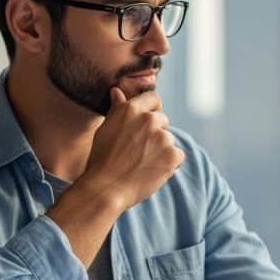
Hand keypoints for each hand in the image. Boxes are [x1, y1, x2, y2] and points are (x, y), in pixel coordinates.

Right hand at [76, 87, 184, 211]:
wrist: (106, 188)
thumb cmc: (101, 159)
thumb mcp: (106, 129)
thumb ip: (117, 109)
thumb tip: (117, 91)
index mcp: (132, 109)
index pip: (154, 98)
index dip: (150, 110)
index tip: (144, 124)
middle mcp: (150, 119)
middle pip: (162, 120)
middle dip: (154, 132)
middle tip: (137, 150)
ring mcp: (163, 137)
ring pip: (168, 139)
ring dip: (161, 149)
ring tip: (141, 163)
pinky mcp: (173, 155)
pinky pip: (177, 155)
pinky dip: (169, 163)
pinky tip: (151, 170)